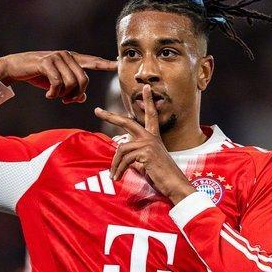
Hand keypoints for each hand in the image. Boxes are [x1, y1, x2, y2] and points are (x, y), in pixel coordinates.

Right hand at [0, 50, 116, 103]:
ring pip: (71, 83)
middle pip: (84, 80)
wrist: (15, 68)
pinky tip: (48, 95)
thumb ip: (71, 90)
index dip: (105, 64)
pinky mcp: (47, 62)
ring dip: (63, 95)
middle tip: (66, 100)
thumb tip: (82, 97)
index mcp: (72, 59)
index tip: (117, 63)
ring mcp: (57, 57)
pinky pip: (58, 83)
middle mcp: (67, 55)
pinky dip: (54, 94)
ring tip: (55, 96)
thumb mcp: (56, 84)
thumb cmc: (38, 75)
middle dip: (76, 94)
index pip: (92, 61)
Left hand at [95, 84, 194, 203]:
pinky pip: (125, 159)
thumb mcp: (145, 163)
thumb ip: (134, 155)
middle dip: (110, 116)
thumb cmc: (161, 176)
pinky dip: (119, 169)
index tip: (146, 87)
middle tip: (97, 110)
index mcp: (153, 137)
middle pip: (127, 122)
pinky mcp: (146, 153)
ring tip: (113, 175)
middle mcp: (151, 137)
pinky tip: (118, 177)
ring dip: (115, 164)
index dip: (148, 101)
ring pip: (122, 148)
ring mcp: (148, 144)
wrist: (174, 184)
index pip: (150, 115)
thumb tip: (122, 151)